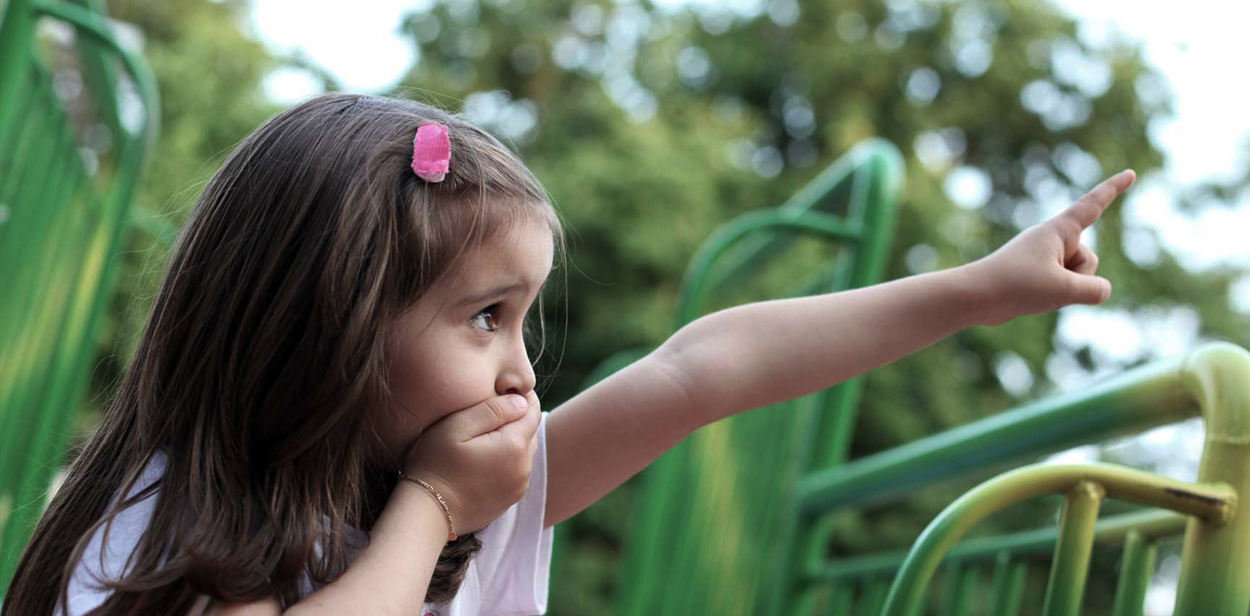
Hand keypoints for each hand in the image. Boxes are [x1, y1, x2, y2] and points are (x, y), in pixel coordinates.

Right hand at [400, 390, 540, 534]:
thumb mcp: (458, 426)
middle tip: (490, 412)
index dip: (520, 397)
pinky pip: (515, 472)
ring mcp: (518, 487)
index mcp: (515, 445)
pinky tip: (482, 460)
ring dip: (511, 441)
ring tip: (484, 437)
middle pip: (530, 432)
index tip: (502, 390)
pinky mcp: (509, 500)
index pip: (532, 410)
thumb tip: (522, 401)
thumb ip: (493, 409)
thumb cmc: (436, 464)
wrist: (427, 512)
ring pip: (524, 452)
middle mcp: (524, 468)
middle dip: (516, 419)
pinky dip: (505, 461)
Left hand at [962, 169, 1135, 326]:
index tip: (1130, 174)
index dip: (1112, 189)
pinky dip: (1051, 299)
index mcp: (1057, 231)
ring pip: (1077, 279)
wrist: (974, 297)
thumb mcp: (1064, 290)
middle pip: (1089, 260)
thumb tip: (1101, 291)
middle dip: (1078, 279)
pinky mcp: (1036, 275)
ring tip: (1032, 292)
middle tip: (1043, 283)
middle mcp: (1051, 240)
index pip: (1092, 205)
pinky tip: (1028, 299)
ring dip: (1063, 293)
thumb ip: (1094, 290)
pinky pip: (1061, 289)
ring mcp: (1044, 258)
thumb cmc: (1016, 285)